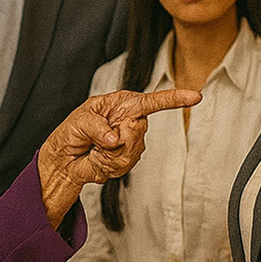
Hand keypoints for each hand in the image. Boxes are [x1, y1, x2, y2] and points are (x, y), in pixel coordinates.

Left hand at [38, 88, 200, 225]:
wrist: (65, 159)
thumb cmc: (72, 132)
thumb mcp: (80, 121)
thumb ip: (96, 127)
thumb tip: (114, 138)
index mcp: (123, 103)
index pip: (152, 101)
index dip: (174, 99)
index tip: (194, 97)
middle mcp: (131, 120)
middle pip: (139, 130)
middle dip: (116, 138)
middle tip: (97, 140)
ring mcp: (132, 142)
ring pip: (132, 150)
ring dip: (109, 154)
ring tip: (96, 149)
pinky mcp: (128, 159)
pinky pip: (124, 165)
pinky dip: (107, 164)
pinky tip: (99, 159)